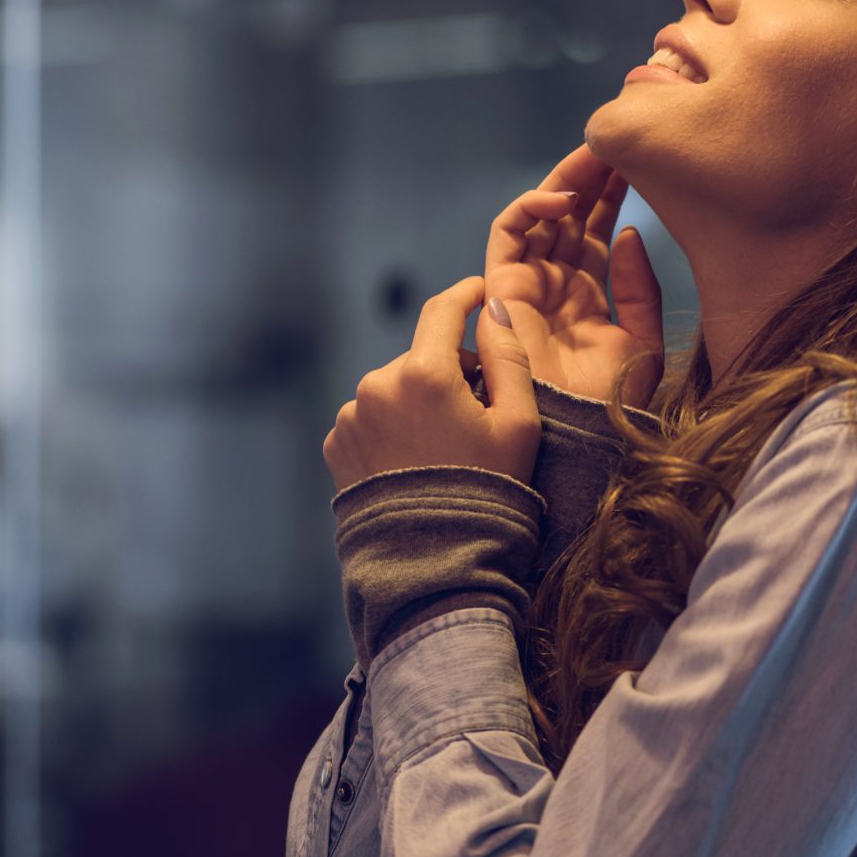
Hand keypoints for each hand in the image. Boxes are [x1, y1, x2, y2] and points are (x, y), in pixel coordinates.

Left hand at [323, 275, 541, 491]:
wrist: (436, 565)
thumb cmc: (490, 491)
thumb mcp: (519, 424)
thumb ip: (508, 356)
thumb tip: (494, 307)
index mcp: (423, 374)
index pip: (443, 311)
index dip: (465, 294)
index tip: (480, 291)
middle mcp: (377, 385)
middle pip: (422, 357)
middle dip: (450, 372)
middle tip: (478, 413)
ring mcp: (351, 416)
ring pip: (395, 388)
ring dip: (418, 401)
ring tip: (443, 448)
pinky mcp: (336, 444)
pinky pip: (371, 418)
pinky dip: (392, 427)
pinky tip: (414, 461)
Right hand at [458, 142, 666, 409]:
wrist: (576, 436)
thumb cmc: (611, 403)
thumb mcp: (643, 341)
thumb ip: (640, 289)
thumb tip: (630, 234)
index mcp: (588, 293)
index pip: (597, 227)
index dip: (614, 192)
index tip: (642, 160)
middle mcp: (555, 283)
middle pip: (568, 213)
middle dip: (591, 174)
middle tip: (620, 140)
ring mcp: (527, 283)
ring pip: (539, 213)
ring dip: (565, 178)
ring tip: (598, 153)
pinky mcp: (501, 286)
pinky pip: (508, 232)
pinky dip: (531, 205)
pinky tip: (566, 197)